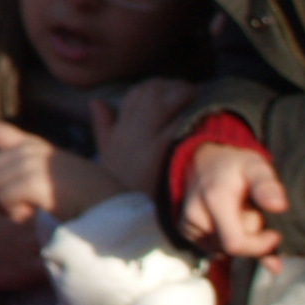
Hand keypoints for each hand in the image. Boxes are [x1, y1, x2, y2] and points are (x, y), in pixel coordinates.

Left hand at [0, 105, 117, 222]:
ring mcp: (32, 163)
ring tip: (31, 211)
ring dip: (3, 208)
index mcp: (35, 146)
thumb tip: (3, 179)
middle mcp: (30, 149)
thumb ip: (34, 172)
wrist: (115, 212)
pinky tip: (36, 214)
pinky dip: (14, 214)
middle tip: (17, 210)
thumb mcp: (63, 176)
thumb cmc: (92, 200)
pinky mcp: (34, 181)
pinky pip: (3, 200)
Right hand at [94, 81, 199, 198]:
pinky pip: (177, 121)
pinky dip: (191, 113)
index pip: (137, 93)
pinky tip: (206, 116)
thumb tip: (97, 101)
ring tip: (203, 99)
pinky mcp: (160, 151)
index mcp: (118, 129)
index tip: (175, 91)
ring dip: (186, 94)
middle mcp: (129, 129)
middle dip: (175, 86)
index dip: (158, 87)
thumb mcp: (105, 157)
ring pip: (164, 100)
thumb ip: (103, 127)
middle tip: (195, 93)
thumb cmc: (119, 189)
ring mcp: (144, 139)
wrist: (119, 217)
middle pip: (152, 91)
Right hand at [182, 141, 288, 259]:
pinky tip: (229, 220)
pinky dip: (228, 238)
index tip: (276, 234)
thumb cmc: (234, 165)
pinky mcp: (185, 231)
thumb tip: (279, 206)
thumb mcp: (256, 167)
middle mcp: (195, 215)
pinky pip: (215, 247)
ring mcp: (188, 224)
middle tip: (254, 212)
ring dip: (240, 237)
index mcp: (214, 199)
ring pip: (224, 249)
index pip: (236, 243)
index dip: (260, 246)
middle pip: (233, 246)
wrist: (200, 160)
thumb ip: (267, 186)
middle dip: (252, 236)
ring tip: (240, 213)